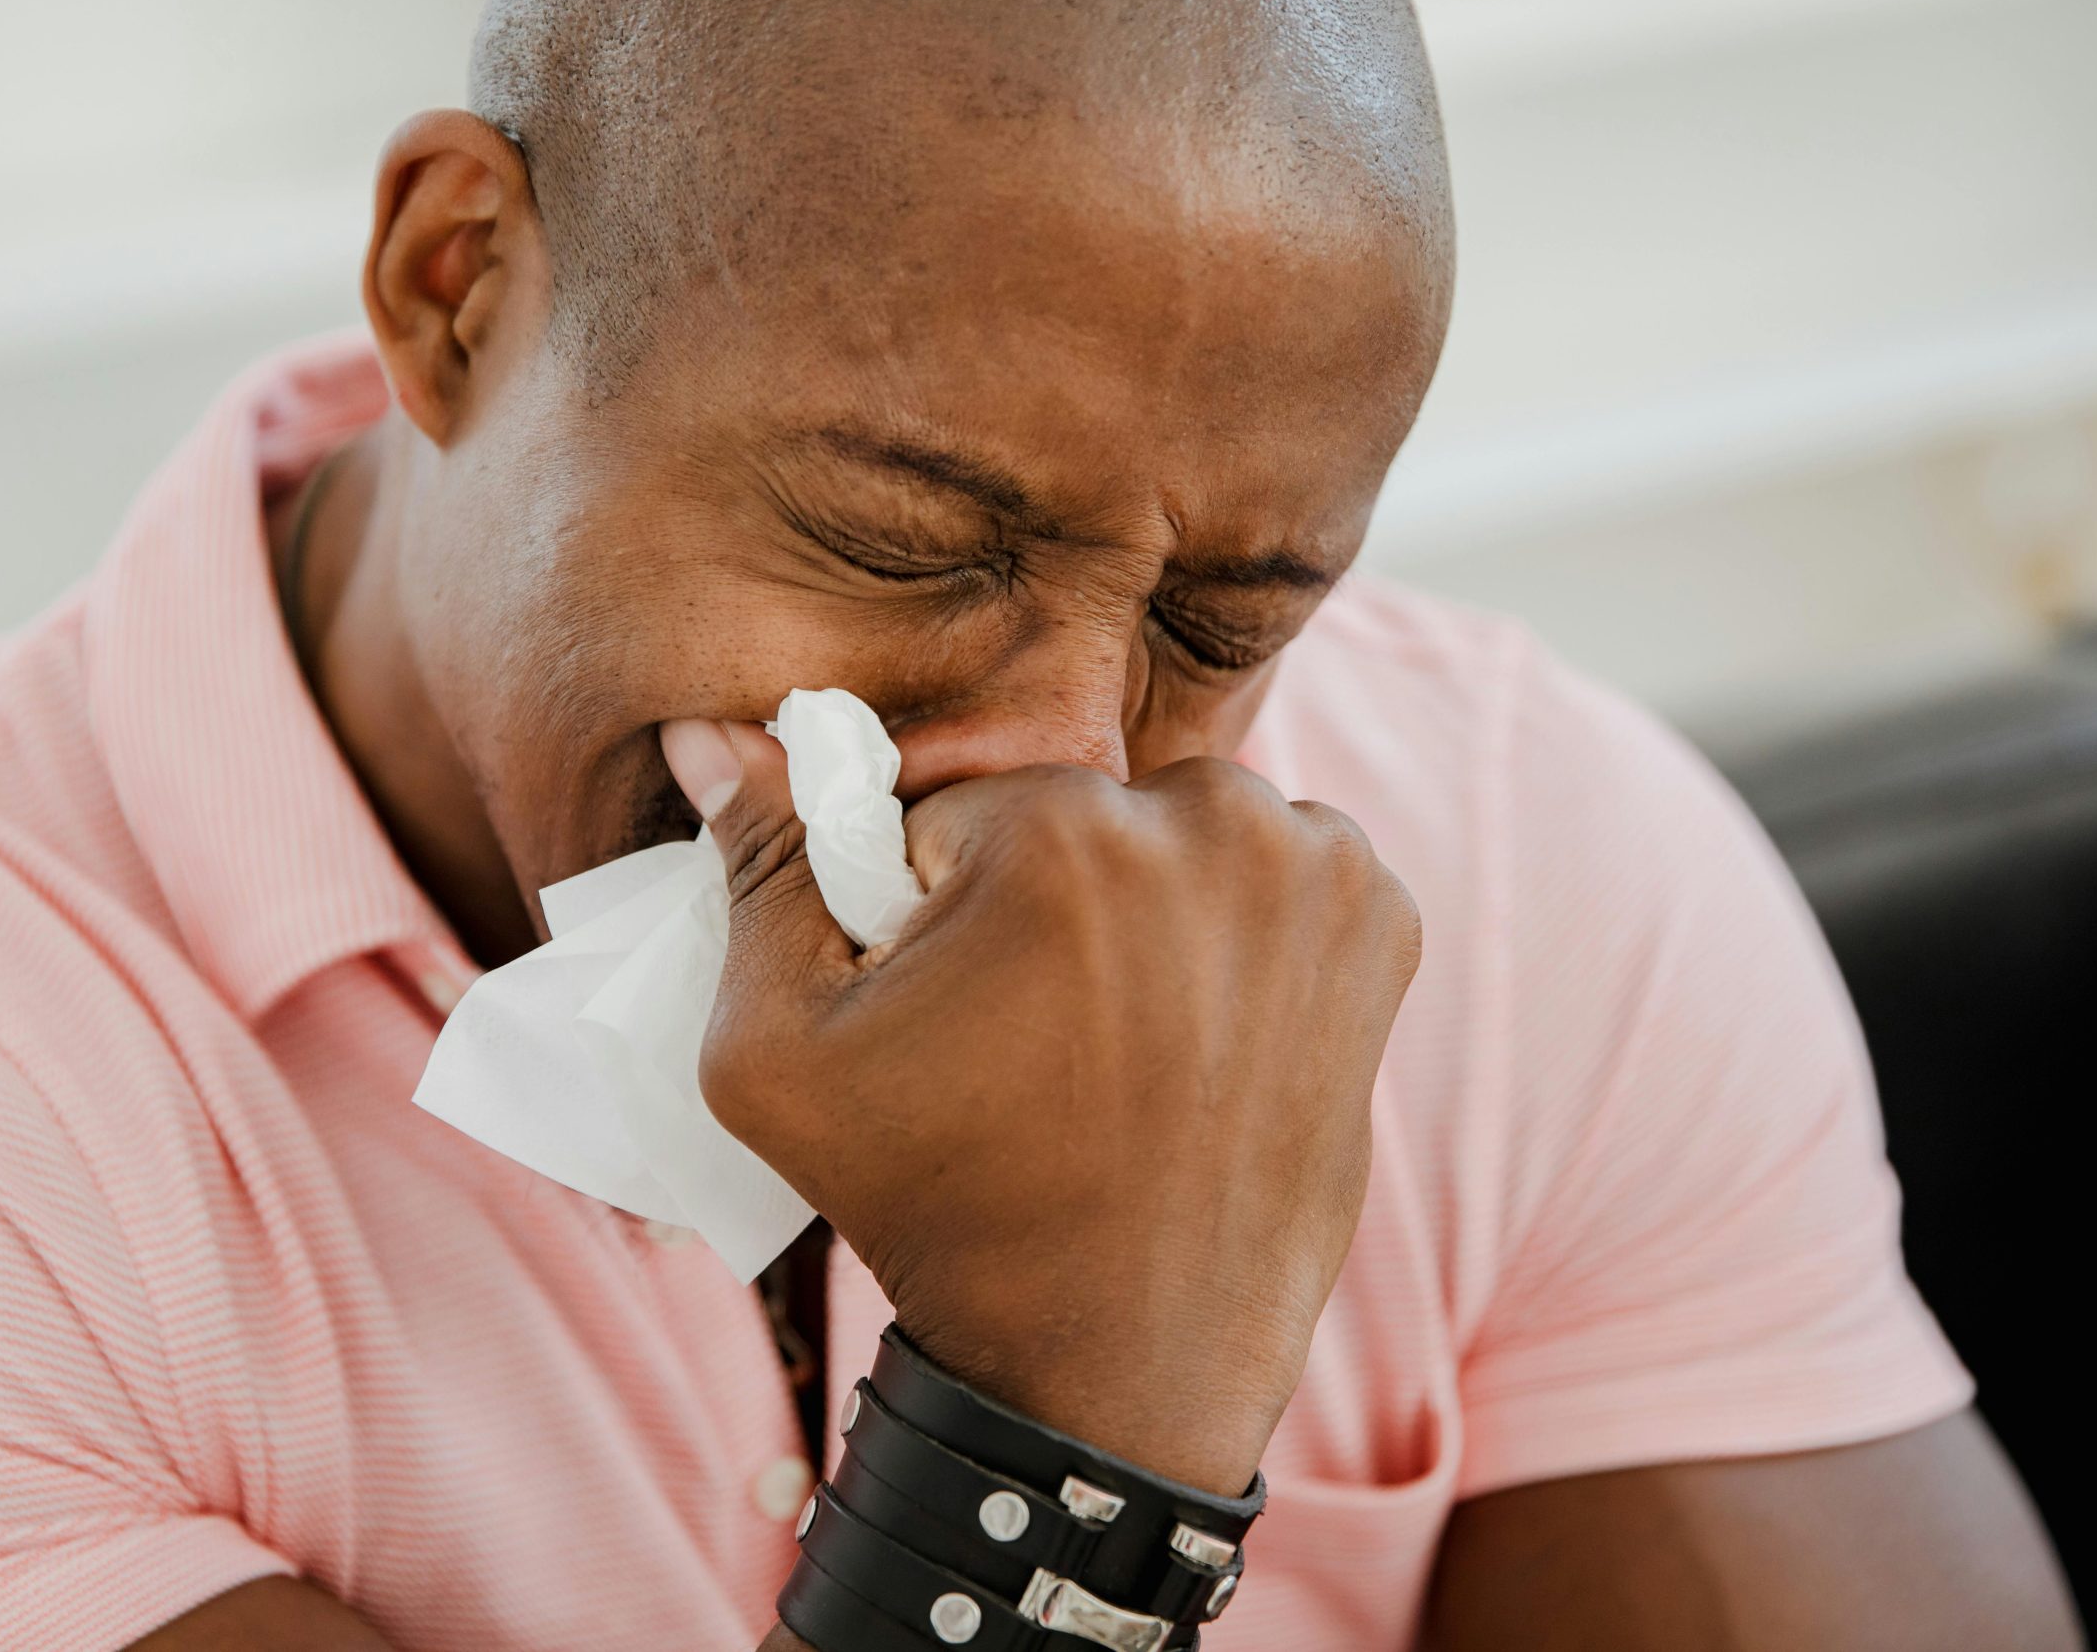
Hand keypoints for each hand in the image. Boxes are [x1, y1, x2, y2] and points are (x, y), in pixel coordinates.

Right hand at [661, 719, 1419, 1494]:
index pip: (957, 805)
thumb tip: (714, 733)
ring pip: (1180, 830)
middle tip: (1034, 1036)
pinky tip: (1206, 1032)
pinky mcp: (1381, 926)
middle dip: (1044, 894)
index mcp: (1059, 825)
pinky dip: (1242, 927)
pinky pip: (1277, 870)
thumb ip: (759, 867)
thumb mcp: (780, 1052)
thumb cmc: (935, 1208)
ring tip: (1123, 1041)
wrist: (1118, 1363)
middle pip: (1078, 809)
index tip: (956, 1005)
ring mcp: (1316, 870)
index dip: (934, 905)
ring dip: (1149, 898)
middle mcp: (1211, 818)